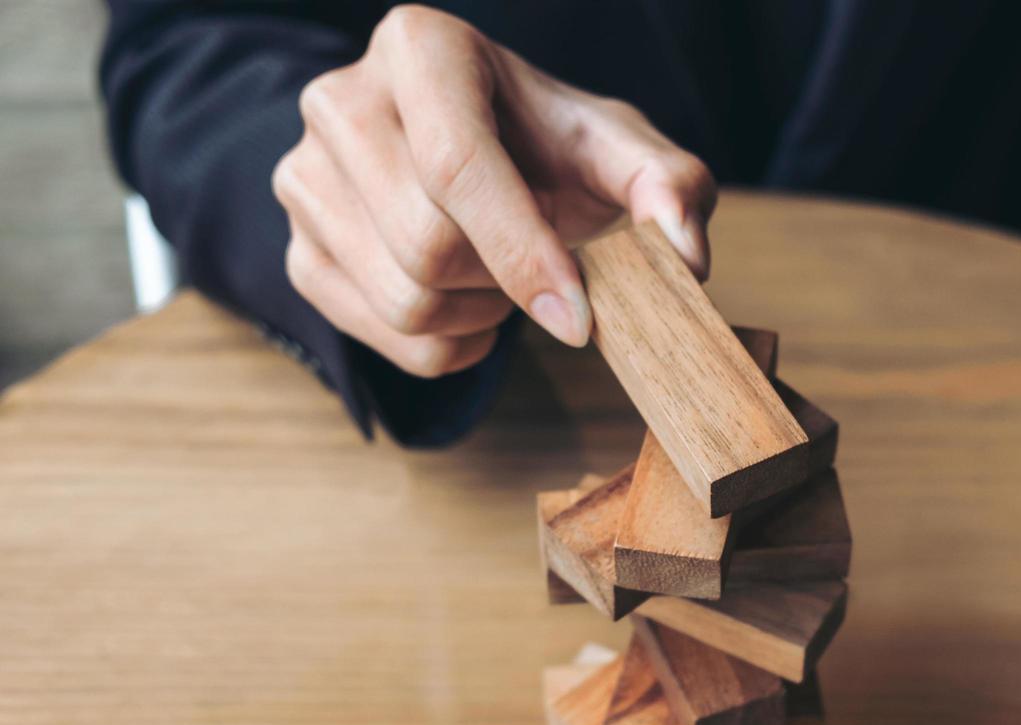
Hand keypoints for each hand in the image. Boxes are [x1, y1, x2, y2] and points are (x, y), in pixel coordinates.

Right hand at [272, 4, 715, 376]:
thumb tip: (685, 257)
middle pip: (427, 247)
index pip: (457, 165)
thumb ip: (670, 187)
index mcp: (421, 48)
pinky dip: (449, 345)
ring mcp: (303, 178)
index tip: (580, 316)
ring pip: (403, 300)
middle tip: (542, 263)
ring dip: (481, 315)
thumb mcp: (619, 150)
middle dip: (506, 281)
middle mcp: (340, 100)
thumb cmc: (551, 150)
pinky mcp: (298, 251)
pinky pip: (385, 338)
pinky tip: (472, 305)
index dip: (523, 253)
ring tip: (505, 276)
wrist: (482, 163)